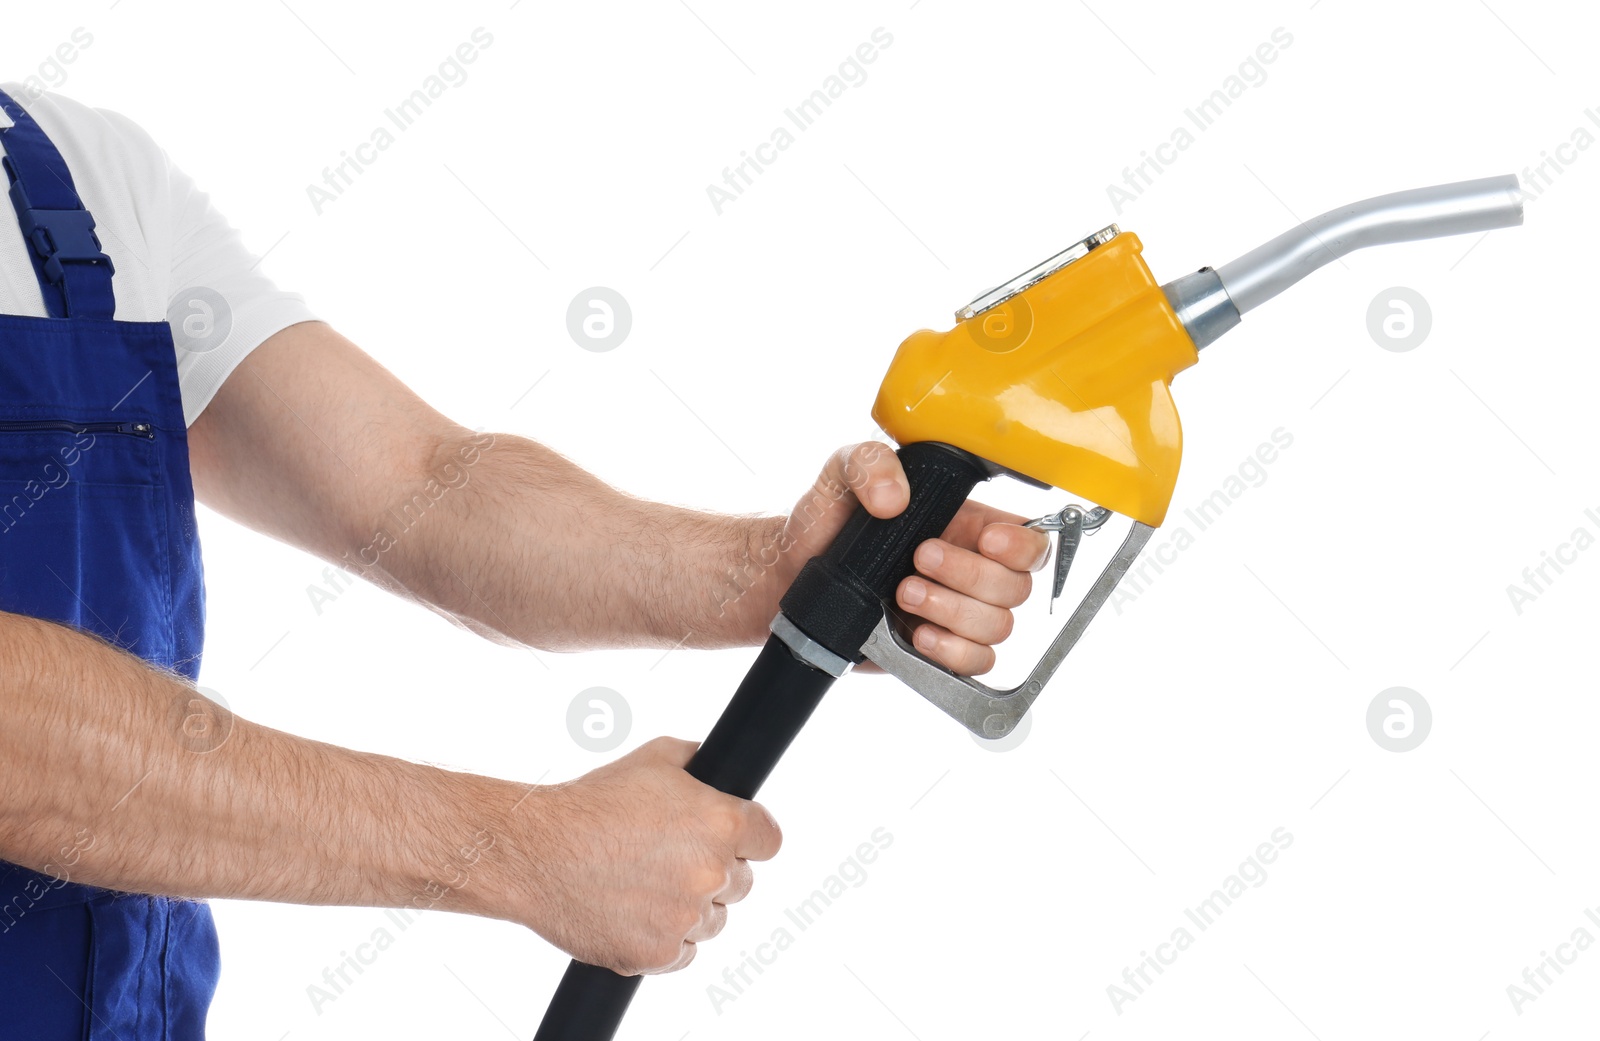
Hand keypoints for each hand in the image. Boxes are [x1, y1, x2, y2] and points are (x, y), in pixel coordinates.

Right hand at [517, 738, 780, 974]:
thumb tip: (717, 765)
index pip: (769, 840)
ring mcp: (687, 918)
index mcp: (721, 822)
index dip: (750, 838)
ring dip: (690, 907)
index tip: (733, 840)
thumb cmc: (589, 804)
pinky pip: (682, 952)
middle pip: (742, 882)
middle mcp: (711, 872)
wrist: (535, 851)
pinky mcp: (659, 954)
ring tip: (644, 883)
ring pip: (713, 920)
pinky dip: (664, 938)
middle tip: (670, 858)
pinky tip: (634, 911)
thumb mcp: (653, 759)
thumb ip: (697, 762)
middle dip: (713, 871)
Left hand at [771, 442, 1050, 675]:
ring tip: (903, 594)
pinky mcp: (938, 649)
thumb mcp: (841, 474)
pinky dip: (951, 650)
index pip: (1030, 541)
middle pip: (1016, 587)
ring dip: (952, 611)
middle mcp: (971, 570)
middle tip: (917, 560)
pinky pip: (976, 663)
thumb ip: (870, 462)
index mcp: (967, 525)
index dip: (1021, 545)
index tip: (986, 540)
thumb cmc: (826, 521)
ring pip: (998, 626)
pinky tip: (916, 633)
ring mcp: (957, 613)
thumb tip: (896, 497)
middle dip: (968, 575)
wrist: (792, 572)